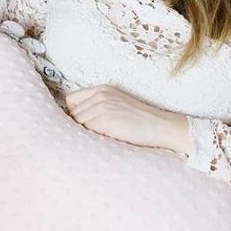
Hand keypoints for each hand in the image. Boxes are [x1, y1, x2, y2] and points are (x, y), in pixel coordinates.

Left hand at [65, 85, 187, 152]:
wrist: (160, 126)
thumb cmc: (140, 120)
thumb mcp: (117, 104)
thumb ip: (98, 105)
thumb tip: (75, 120)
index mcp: (103, 89)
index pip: (71, 100)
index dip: (73, 114)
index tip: (79, 124)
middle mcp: (100, 95)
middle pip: (72, 113)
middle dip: (78, 125)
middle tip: (90, 135)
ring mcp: (102, 106)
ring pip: (77, 123)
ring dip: (83, 133)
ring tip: (98, 138)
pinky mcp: (105, 120)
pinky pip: (86, 131)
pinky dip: (90, 138)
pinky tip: (102, 140)